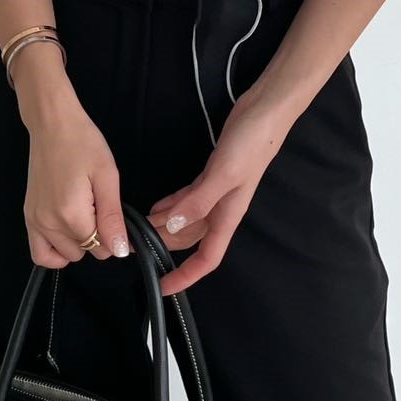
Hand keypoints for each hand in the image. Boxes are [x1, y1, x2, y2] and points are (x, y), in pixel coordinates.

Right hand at [23, 103, 130, 265]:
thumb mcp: (107, 175)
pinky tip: (67, 234)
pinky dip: (55, 252)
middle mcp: (49, 223)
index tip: (113, 213)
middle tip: (97, 206)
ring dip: (78, 243)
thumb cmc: (83, 143)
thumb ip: (112, 217)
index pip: (101, 248)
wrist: (52, 124)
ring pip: (65, 256)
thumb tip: (120, 251)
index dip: (114, 235)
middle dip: (97, 238)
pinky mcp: (28, 217)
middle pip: (84, 253)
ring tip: (83, 214)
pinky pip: (40, 253)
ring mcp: (35, 222)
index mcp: (71, 214)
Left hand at [146, 88, 293, 293]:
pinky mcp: (213, 173)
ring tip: (138, 228)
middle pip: (191, 239)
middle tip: (134, 247)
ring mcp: (217, 191)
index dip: (186, 276)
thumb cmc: (251, 144)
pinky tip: (157, 206)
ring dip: (164, 225)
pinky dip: (172, 205)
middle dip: (164, 247)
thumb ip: (199, 201)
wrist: (266, 112)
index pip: (207, 258)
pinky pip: (189, 198)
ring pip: (187, 219)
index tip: (163, 288)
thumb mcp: (224, 174)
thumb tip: (172, 228)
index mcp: (228, 215)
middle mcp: (222, 208)